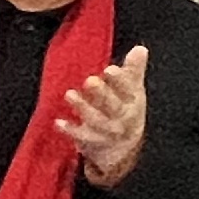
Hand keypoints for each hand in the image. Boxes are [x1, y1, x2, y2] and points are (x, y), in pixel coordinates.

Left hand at [60, 43, 148, 186]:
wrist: (123, 149)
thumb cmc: (126, 112)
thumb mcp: (133, 92)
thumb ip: (134, 70)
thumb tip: (140, 48)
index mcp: (133, 102)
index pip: (128, 91)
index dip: (120, 81)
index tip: (110, 69)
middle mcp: (122, 118)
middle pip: (114, 106)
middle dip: (102, 94)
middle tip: (89, 81)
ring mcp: (107, 131)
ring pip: (96, 121)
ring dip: (83, 108)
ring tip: (69, 95)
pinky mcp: (91, 141)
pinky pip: (81, 137)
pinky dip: (70, 130)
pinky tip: (58, 122)